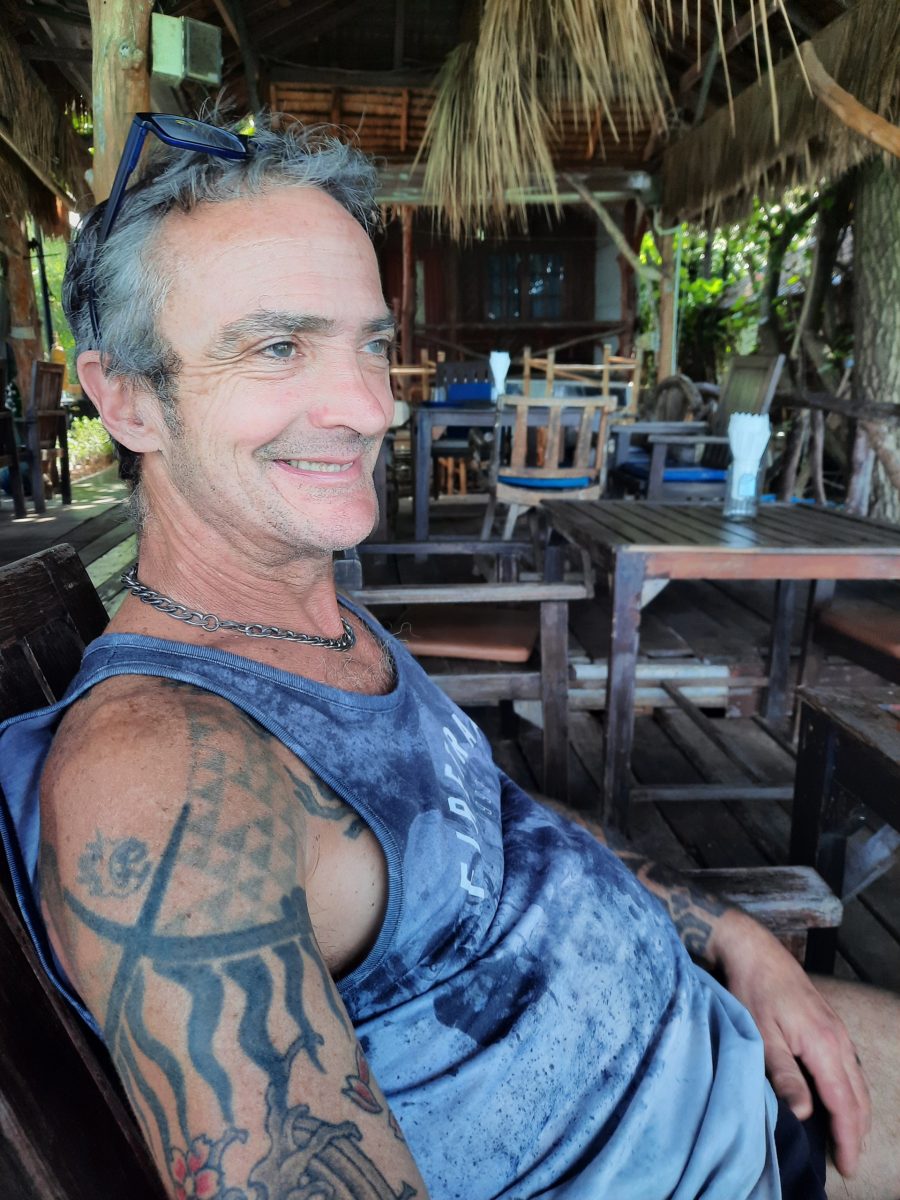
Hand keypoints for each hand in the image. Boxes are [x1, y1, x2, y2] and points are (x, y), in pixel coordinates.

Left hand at [708, 908, 870, 1176]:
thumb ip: (785, 1076)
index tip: (846, 1166)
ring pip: (857, 1081)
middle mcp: (838, 1039)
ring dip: (856, 1111)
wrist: (751, 947)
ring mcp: (836, 1029)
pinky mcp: (828, 1022)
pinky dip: (850, 1089)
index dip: (847, 1137)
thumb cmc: (752, 989)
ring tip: (846, 1136)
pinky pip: (849, 1065)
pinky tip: (839, 1095)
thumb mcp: (762, 1035)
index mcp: (825, 1046)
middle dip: (856, 1131)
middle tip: (847, 1160)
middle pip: (858, 1096)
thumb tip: (804, 1114)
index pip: (845, 1104)